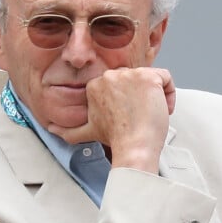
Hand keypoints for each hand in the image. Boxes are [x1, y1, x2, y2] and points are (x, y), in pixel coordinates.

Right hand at [48, 67, 175, 173]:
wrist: (133, 147)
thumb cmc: (117, 140)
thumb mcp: (87, 132)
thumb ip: (69, 130)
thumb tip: (52, 130)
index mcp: (95, 85)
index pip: (121, 84)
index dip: (128, 102)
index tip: (129, 117)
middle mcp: (110, 76)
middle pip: (135, 80)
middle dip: (141, 98)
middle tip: (141, 117)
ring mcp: (129, 75)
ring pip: (151, 79)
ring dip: (156, 98)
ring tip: (151, 115)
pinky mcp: (148, 77)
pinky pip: (166, 77)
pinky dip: (169, 94)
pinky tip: (162, 109)